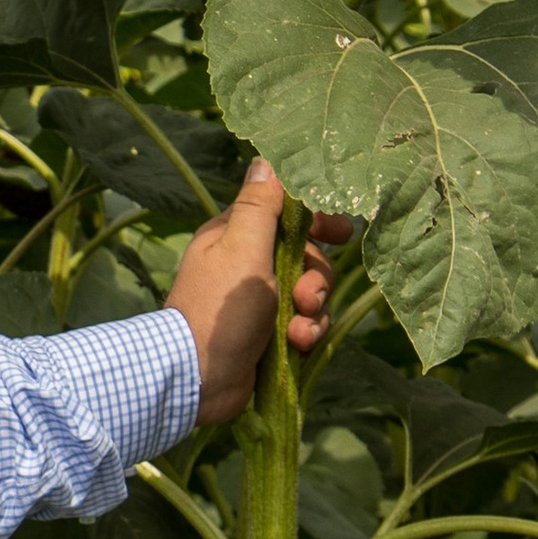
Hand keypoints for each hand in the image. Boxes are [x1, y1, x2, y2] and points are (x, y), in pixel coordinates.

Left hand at [168, 161, 351, 427]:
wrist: (196, 379)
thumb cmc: (218, 307)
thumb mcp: (242, 247)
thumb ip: (259, 206)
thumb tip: (267, 159)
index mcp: (236, 237)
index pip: (286, 215)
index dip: (317, 221)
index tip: (341, 232)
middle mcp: (247, 265)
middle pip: (306, 257)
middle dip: (317, 277)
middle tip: (309, 295)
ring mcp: (258, 302)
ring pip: (310, 294)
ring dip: (313, 310)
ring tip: (299, 328)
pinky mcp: (267, 335)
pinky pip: (303, 324)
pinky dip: (305, 333)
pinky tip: (297, 345)